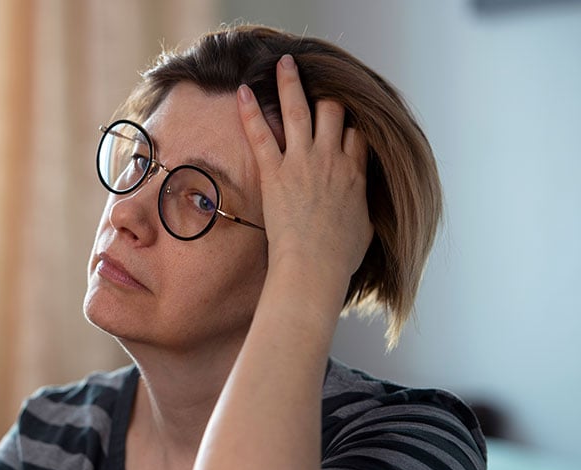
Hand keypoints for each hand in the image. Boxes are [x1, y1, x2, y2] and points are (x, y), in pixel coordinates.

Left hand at [238, 54, 372, 282]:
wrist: (314, 267)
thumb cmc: (338, 258)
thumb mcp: (365, 230)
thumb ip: (363, 209)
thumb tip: (361, 209)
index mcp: (356, 174)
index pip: (358, 134)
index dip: (351, 126)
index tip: (343, 122)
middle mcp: (332, 160)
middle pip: (334, 112)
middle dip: (326, 96)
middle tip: (316, 85)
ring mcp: (303, 162)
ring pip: (300, 110)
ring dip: (291, 82)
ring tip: (284, 63)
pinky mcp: (275, 172)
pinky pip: (261, 134)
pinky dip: (251, 110)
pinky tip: (243, 91)